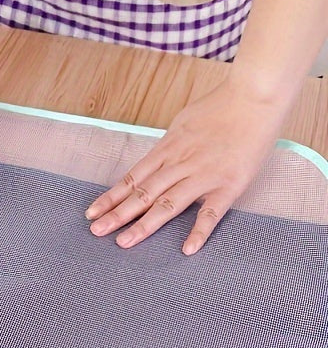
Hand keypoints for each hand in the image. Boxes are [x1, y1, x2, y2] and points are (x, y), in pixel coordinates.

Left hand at [84, 79, 290, 254]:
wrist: (254, 98)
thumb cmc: (219, 108)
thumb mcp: (182, 124)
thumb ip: (168, 146)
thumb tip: (154, 161)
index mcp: (167, 149)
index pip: (132, 178)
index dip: (111, 197)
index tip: (92, 212)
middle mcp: (180, 164)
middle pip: (143, 193)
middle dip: (117, 213)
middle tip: (96, 231)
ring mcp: (204, 175)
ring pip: (168, 204)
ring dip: (144, 224)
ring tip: (123, 242)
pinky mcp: (229, 184)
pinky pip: (211, 211)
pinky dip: (199, 231)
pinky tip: (187, 249)